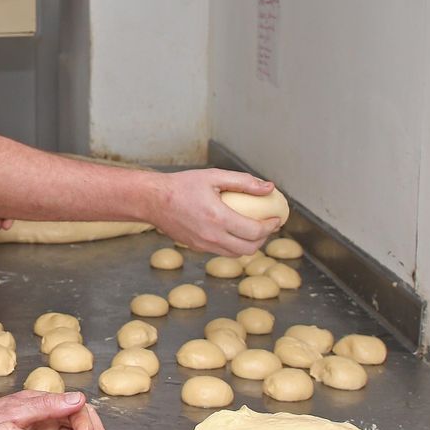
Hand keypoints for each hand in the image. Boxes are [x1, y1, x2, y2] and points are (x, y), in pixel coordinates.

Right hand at [152, 169, 280, 254]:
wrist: (153, 200)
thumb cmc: (181, 185)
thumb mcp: (214, 176)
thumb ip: (243, 182)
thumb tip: (268, 187)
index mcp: (218, 218)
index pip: (255, 231)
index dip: (271, 226)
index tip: (276, 218)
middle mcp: (212, 236)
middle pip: (249, 248)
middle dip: (263, 238)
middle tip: (267, 225)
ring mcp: (203, 245)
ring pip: (236, 253)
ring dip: (249, 244)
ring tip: (252, 229)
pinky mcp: (197, 248)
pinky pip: (222, 251)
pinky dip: (233, 245)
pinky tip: (233, 231)